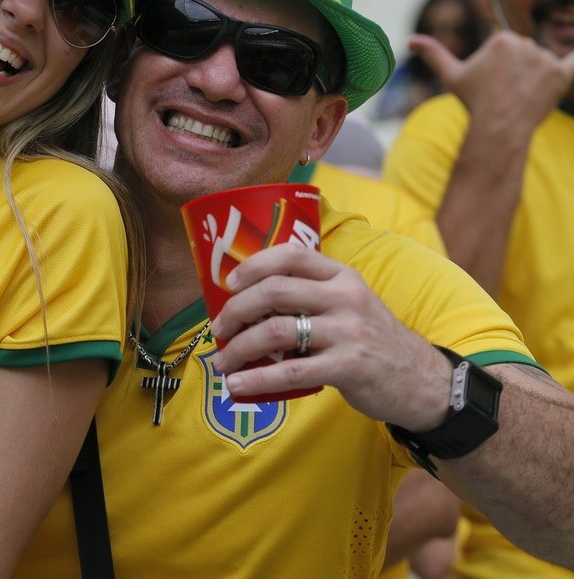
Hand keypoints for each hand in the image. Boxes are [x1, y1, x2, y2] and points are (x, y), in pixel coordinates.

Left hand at [209, 243, 452, 429]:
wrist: (422, 381)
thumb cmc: (372, 341)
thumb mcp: (351, 305)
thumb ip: (312, 297)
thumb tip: (250, 304)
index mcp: (342, 276)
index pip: (291, 255)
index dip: (253, 265)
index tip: (229, 284)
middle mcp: (345, 298)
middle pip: (274, 292)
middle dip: (236, 310)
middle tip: (219, 329)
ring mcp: (347, 332)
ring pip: (275, 331)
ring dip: (239, 348)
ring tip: (223, 362)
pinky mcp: (347, 367)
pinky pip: (289, 371)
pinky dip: (256, 379)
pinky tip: (238, 386)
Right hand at [409, 31, 573, 139]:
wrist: (497, 127)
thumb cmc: (473, 102)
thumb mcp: (451, 76)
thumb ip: (434, 54)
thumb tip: (411, 40)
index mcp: (502, 39)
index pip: (507, 47)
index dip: (499, 66)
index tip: (492, 83)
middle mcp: (526, 43)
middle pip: (526, 53)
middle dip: (518, 70)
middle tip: (505, 92)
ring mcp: (545, 59)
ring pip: (542, 63)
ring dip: (535, 77)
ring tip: (520, 97)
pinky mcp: (562, 75)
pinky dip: (573, 61)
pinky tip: (569, 62)